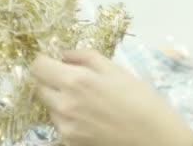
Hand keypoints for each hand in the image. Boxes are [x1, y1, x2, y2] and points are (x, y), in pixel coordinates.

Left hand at [31, 50, 192, 145]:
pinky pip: (59, 124)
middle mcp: (64, 104)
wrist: (154, 137)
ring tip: (86, 101)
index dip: (44, 60)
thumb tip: (64, 55)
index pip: (38, 66)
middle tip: (70, 80)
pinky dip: (68, 118)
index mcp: (76, 81)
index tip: (53, 61)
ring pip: (49, 106)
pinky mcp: (69, 142)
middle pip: (38, 86)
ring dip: (59, 100)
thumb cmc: (140, 99)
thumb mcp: (116, 69)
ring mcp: (65, 126)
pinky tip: (90, 117)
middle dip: (50, 80)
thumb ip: (85, 57)